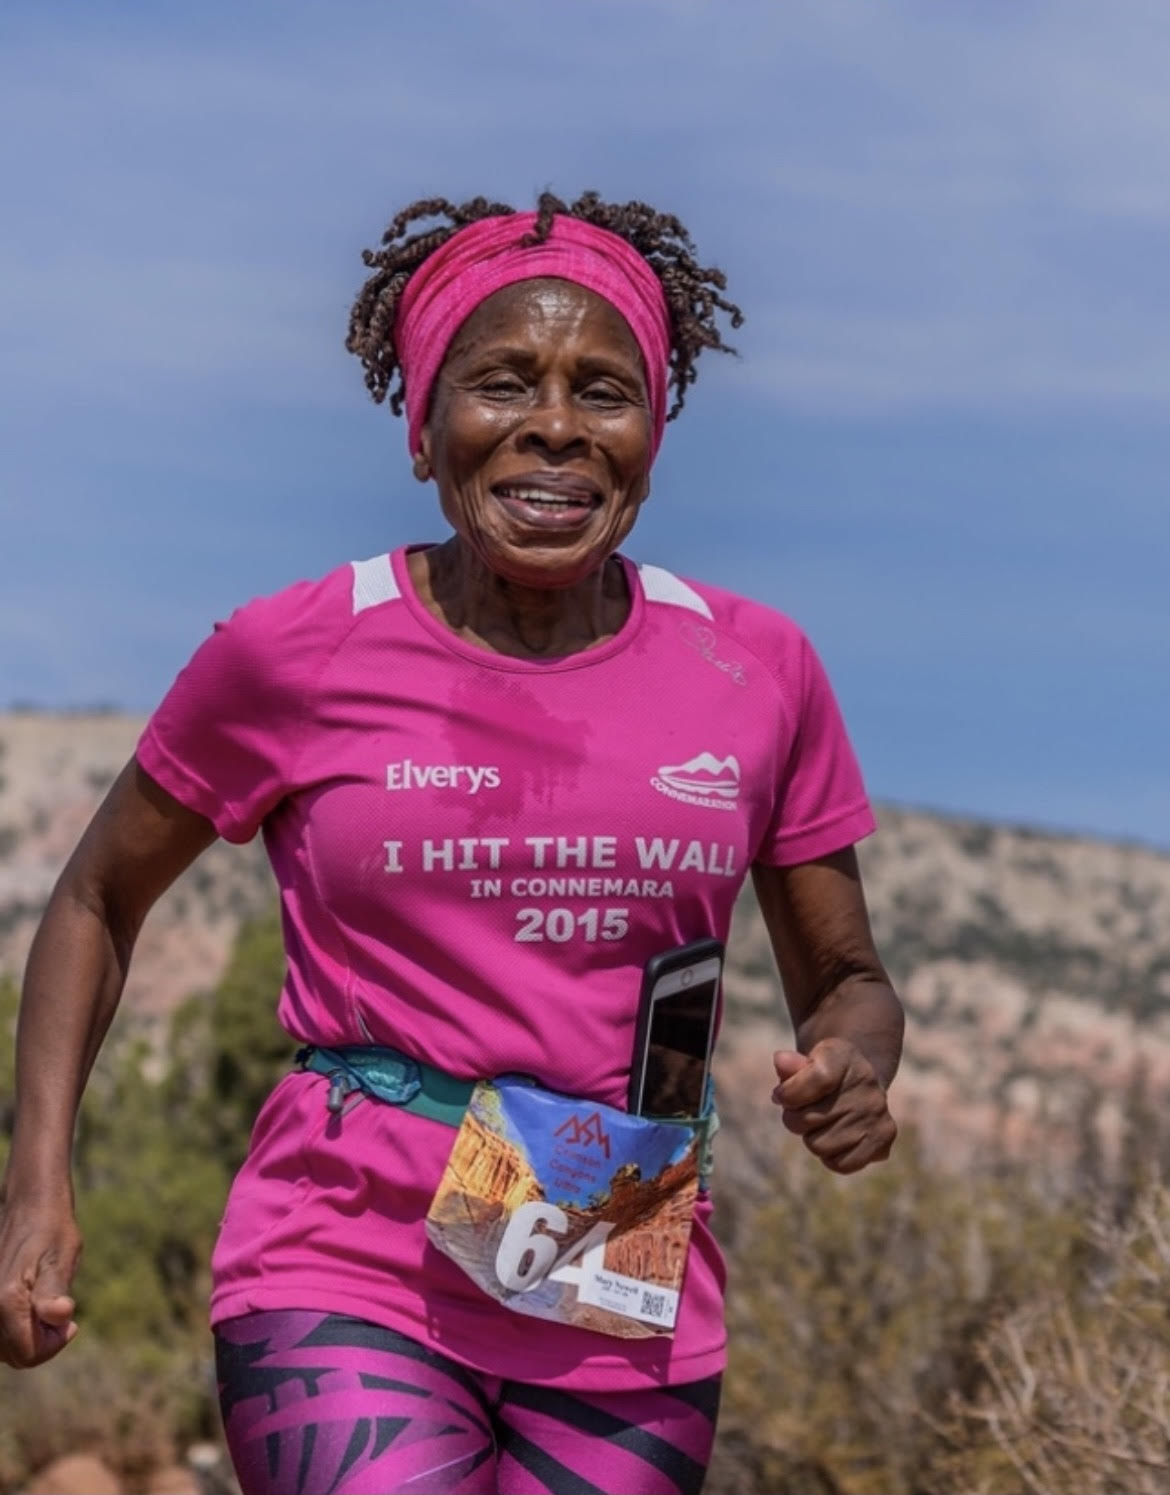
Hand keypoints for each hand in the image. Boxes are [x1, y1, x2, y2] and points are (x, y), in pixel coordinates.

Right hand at [0, 1196, 81, 1367]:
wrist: (29, 1208)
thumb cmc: (52, 1231)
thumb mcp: (62, 1258)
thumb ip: (55, 1291)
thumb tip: (60, 1315)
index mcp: (6, 1302)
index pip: (27, 1355)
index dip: (54, 1344)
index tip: (69, 1320)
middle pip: (13, 1355)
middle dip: (40, 1341)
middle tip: (57, 1309)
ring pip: (3, 1348)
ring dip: (26, 1336)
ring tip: (44, 1304)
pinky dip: (14, 1328)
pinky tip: (30, 1305)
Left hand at [771, 1038, 896, 1173]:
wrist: (856, 1085)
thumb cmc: (819, 1076)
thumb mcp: (803, 1064)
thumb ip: (789, 1066)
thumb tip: (781, 1061)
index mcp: (843, 1056)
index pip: (818, 1078)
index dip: (790, 1093)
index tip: (781, 1095)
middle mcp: (866, 1082)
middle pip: (808, 1119)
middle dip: (796, 1119)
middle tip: (806, 1109)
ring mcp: (877, 1111)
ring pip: (819, 1146)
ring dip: (813, 1138)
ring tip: (824, 1123)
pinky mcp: (884, 1137)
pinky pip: (840, 1164)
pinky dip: (830, 1157)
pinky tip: (837, 1138)